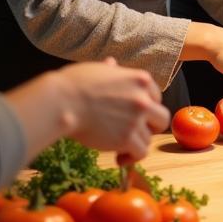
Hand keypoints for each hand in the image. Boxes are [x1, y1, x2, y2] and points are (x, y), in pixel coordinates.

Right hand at [55, 58, 170, 162]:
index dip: (146, 109)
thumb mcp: (98, 71)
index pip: (156, 97)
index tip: (134, 116)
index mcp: (141, 79)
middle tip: (132, 132)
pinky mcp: (127, 138)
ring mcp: (137, 118)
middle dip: (149, 127)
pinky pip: (140, 152)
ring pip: (149, 138)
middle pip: (161, 118)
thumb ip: (111, 71)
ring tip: (119, 147)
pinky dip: (131, 158)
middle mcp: (144, 98)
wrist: (60, 102)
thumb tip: (112, 63)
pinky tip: (119, 158)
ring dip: (135, 144)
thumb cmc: (73, 85)